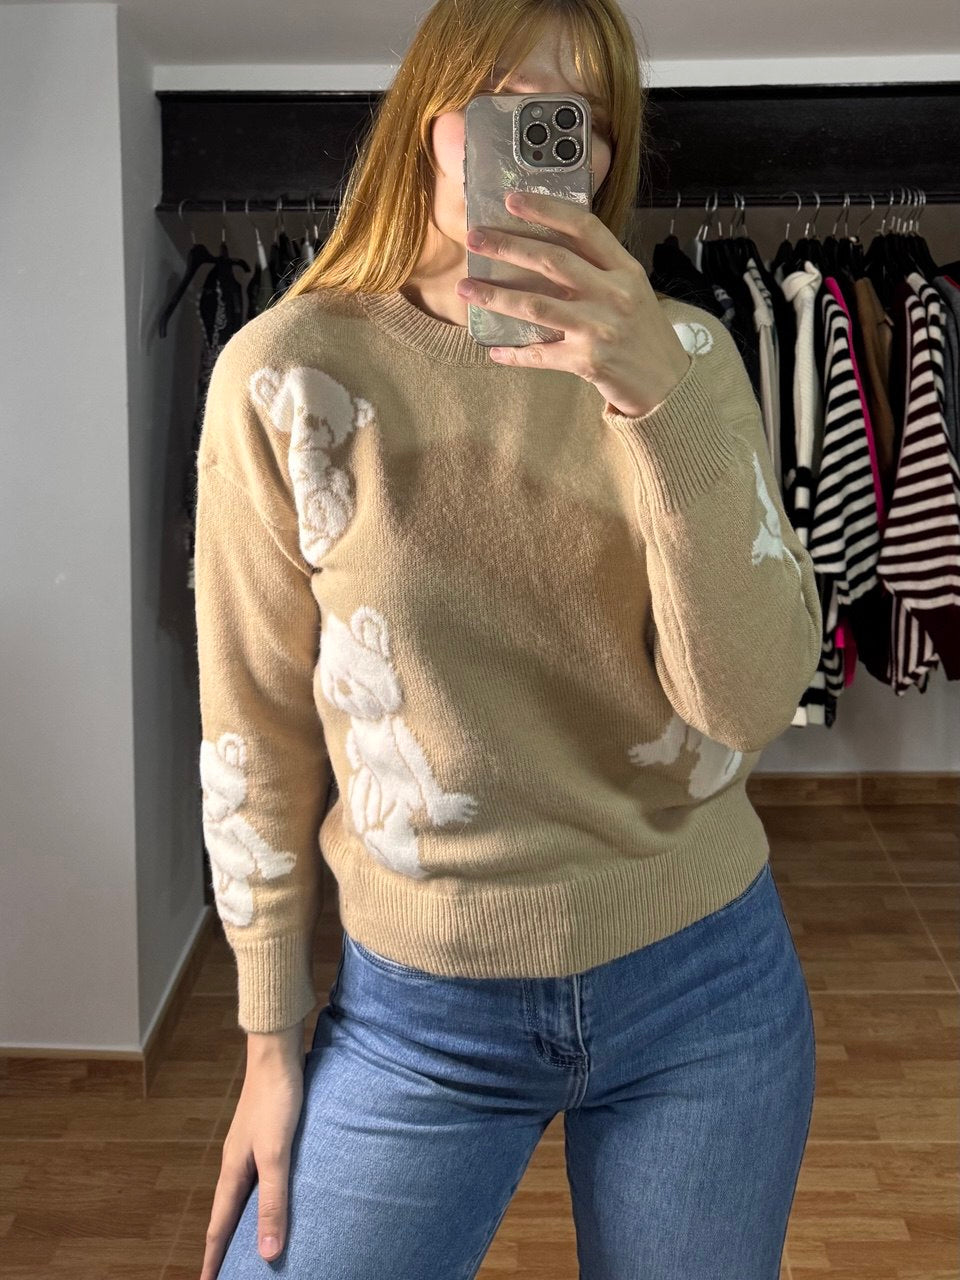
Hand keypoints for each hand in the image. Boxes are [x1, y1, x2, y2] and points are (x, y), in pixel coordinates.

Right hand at [199, 1026, 305, 1277]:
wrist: (276, 1053)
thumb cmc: (276, 1100)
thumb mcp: (277, 1155)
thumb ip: (274, 1202)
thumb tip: (269, 1254)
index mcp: (233, 1172)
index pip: (219, 1227)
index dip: (213, 1259)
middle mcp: (235, 1163)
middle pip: (225, 1213)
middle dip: (221, 1245)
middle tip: (220, 1272)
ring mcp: (248, 1147)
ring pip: (240, 1195)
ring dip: (238, 1221)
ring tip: (242, 1243)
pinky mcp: (263, 1134)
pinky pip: (255, 1177)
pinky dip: (256, 1196)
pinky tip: (269, 1193)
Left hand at [458, 189, 691, 416]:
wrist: (669, 384)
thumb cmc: (643, 333)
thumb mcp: (632, 290)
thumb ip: (599, 269)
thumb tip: (546, 248)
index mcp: (624, 270)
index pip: (583, 227)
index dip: (546, 209)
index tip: (512, 199)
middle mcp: (613, 295)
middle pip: (552, 261)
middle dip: (507, 247)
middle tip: (474, 239)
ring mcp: (600, 329)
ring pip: (536, 306)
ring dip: (495, 297)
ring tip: (465, 289)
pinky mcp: (588, 363)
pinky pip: (541, 355)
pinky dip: (514, 353)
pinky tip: (493, 350)